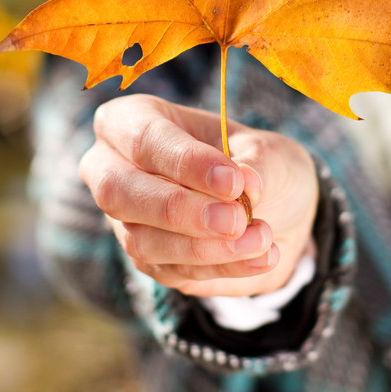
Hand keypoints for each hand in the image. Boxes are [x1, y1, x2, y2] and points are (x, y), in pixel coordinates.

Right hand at [78, 93, 318, 297]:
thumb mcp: (267, 150)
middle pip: (118, 192)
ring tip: (262, 238)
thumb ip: (255, 163)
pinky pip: (174, 272)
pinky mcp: (148, 262)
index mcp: (132, 119)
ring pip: (142, 241)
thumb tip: (245, 181)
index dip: (185, 161)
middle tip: (236, 219)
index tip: (233, 182)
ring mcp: (126, 220)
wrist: (277, 207)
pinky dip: (223, 266)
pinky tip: (262, 257)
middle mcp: (113, 169)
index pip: (143, 138)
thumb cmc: (258, 161)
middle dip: (179, 209)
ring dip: (206, 247)